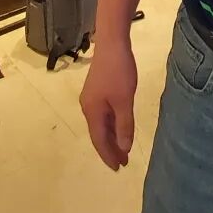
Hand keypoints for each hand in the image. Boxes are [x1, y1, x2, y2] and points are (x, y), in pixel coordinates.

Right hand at [79, 39, 137, 171]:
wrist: (112, 43)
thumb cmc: (119, 72)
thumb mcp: (125, 100)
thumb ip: (124, 125)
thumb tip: (124, 147)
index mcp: (92, 111)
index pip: (99, 140)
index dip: (108, 155)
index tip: (118, 168)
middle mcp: (88, 107)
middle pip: (99, 134)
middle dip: (110, 149)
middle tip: (123, 163)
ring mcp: (92, 99)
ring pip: (102, 124)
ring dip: (112, 137)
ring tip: (123, 149)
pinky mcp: (98, 91)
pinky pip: (104, 114)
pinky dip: (112, 124)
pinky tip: (121, 127)